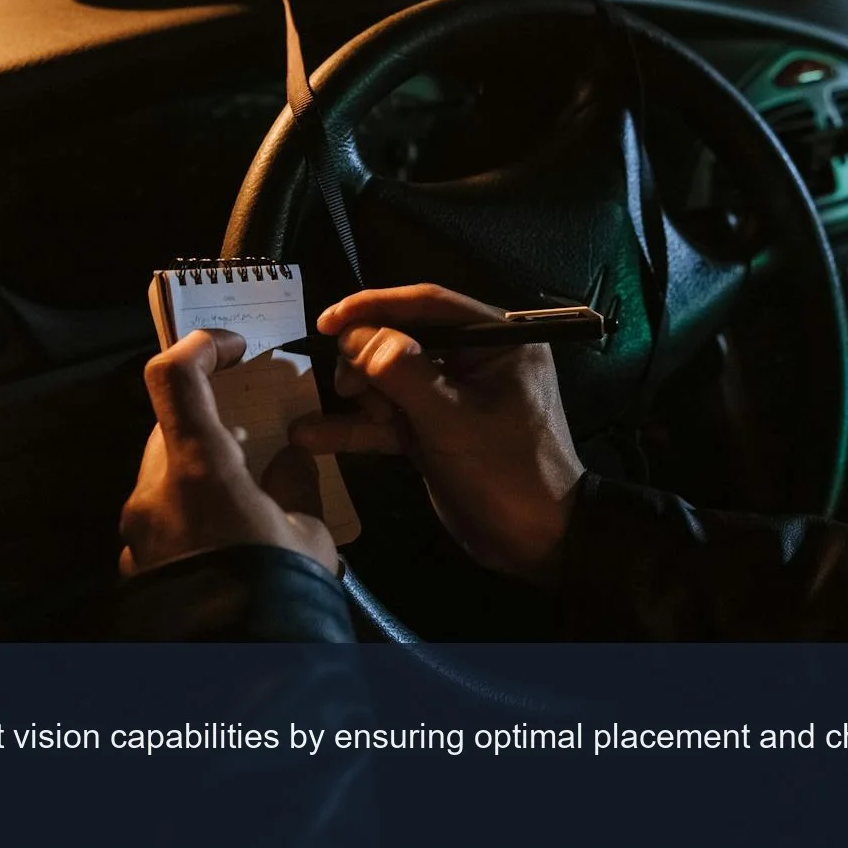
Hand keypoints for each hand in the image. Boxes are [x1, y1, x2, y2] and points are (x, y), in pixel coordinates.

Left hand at [119, 329, 337, 577]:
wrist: (238, 676)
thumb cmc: (278, 593)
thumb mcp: (306, 534)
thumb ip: (294, 484)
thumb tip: (290, 460)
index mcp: (197, 469)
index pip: (172, 375)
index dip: (200, 346)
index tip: (234, 348)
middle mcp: (153, 494)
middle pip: (169, 427)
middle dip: (210, 423)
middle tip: (256, 436)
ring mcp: (136, 534)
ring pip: (163, 477)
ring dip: (200, 472)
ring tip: (249, 499)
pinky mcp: (134, 569)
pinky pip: (160, 523)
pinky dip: (190, 517)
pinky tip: (227, 545)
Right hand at [288, 284, 583, 583]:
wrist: (536, 543)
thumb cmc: (506, 472)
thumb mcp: (452, 420)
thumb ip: (402, 372)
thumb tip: (354, 334)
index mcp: (497, 341)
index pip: (428, 304)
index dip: (374, 306)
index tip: (328, 321)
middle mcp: (475, 359)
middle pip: (402, 339)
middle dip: (366, 362)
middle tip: (346, 388)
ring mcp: (452, 397)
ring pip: (390, 379)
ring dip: (361, 396)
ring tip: (345, 417)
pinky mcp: (435, 430)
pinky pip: (390, 418)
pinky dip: (356, 427)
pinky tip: (310, 435)